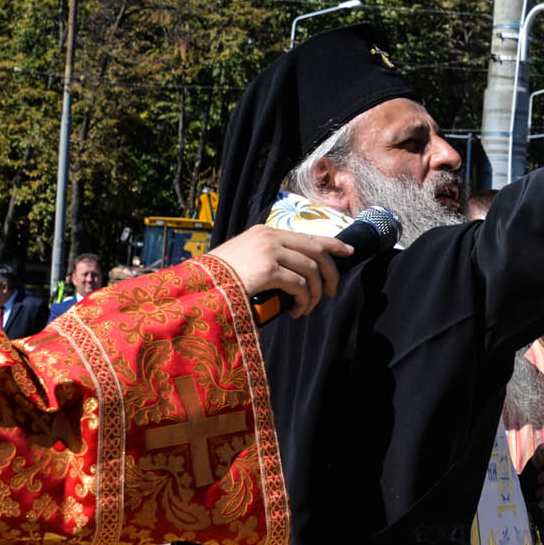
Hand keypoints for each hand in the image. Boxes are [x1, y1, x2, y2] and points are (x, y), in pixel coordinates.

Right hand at [207, 225, 349, 317]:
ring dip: (315, 293)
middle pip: (316, 250)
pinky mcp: (267, 269)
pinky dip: (304, 300)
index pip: (307, 235)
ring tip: (305, 309)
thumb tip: (296, 274)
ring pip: (311, 270)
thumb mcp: (244, 261)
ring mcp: (268, 250)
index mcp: (265, 232)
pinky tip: (296, 311)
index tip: (348, 252)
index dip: (332, 244)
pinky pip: (299, 285)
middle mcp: (269, 236)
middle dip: (330, 272)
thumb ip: (269, 260)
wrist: (195, 286)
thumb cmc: (217, 280)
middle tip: (331, 292)